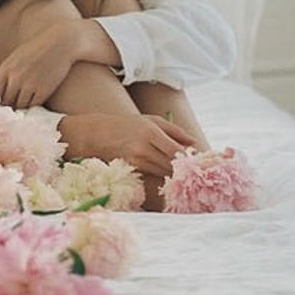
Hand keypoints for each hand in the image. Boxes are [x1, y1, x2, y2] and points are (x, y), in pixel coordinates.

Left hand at [0, 25, 80, 109]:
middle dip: (7, 107)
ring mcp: (30, 84)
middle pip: (6, 102)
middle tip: (9, 112)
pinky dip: (32, 108)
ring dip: (20, 109)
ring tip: (22, 110)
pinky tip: (33, 106)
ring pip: (19, 106)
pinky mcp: (44, 90)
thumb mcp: (16, 57)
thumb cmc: (37, 49)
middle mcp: (15, 77)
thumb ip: (6, 74)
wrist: (61, 43)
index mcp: (6, 68)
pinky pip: (33, 106)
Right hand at [58, 112, 198, 177]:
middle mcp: (143, 148)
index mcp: (150, 132)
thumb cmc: (127, 124)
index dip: (190, 158)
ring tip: (182, 169)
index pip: (177, 151)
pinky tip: (165, 170)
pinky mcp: (130, 169)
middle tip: (194, 167)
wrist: (95, 134)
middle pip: (171, 164)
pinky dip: (161, 173)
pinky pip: (152, 174)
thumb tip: (195, 143)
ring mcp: (135, 161)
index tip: (199, 160)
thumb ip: (175, 131)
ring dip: (174, 172)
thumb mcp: (151, 120)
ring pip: (163, 172)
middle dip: (184, 167)